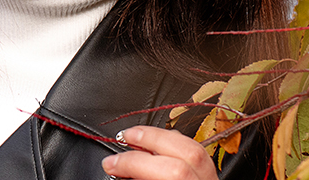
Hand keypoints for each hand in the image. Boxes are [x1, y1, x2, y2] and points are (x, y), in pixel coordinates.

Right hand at [101, 126, 216, 179]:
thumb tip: (119, 172)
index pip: (172, 173)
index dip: (135, 164)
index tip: (111, 165)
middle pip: (187, 155)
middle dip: (150, 141)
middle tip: (122, 140)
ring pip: (196, 149)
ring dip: (162, 136)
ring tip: (136, 134)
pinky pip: (198, 153)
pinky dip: (174, 143)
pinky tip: (159, 142)